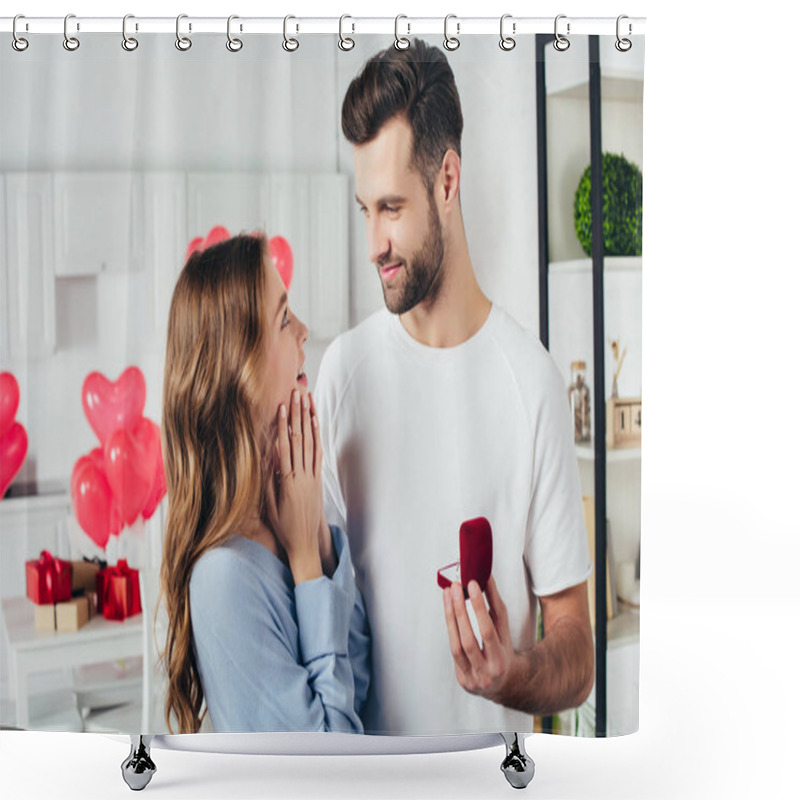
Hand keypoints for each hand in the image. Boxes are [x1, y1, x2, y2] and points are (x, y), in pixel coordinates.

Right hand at [266, 390, 322, 583]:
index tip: (283, 407)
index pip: (285, 447)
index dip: (284, 426)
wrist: (304, 543)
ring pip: (311, 443)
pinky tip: (315, 423)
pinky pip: (318, 454)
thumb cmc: (282, 526)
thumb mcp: (269, 505)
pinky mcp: (318, 480)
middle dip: (298, 415)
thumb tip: (266, 455)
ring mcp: (313, 477)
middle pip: (300, 439)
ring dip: (309, 420)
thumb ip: (268, 480)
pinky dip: (317, 437)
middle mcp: (302, 476)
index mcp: (288, 481)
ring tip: (307, 401)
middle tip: (296, 394)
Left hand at [443, 576, 516, 699]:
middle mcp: (487, 672)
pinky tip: (449, 611)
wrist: (504, 682)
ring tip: (448, 594)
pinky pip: (452, 651)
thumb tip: (485, 578)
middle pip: (468, 640)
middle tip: (455, 587)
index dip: (479, 607)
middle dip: (459, 611)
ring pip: (456, 646)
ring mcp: (472, 678)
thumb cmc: (503, 650)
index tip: (472, 585)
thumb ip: (495, 605)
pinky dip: (451, 630)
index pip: (488, 630)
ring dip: (450, 617)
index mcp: (501, 659)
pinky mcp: (462, 679)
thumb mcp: (504, 629)